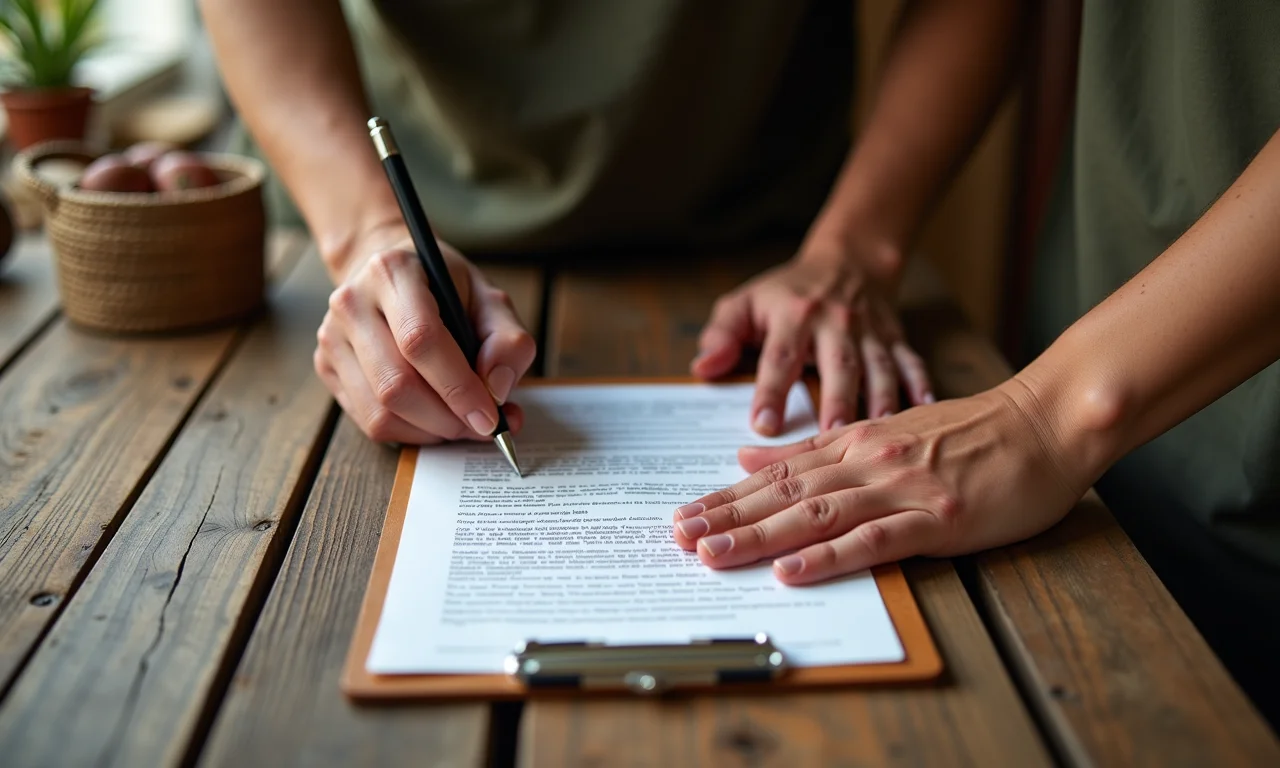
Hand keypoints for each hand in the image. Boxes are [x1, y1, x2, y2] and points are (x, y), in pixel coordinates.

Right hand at [314, 225, 536, 443]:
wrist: (391, 274)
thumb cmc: (445, 288)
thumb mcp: (489, 299)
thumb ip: (507, 341)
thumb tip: (497, 390)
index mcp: (392, 272)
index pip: (420, 340)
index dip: (458, 387)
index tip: (490, 416)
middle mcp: (352, 303)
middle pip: (395, 385)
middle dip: (446, 419)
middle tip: (481, 426)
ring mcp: (332, 337)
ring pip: (379, 412)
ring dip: (429, 431)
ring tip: (461, 423)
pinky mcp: (326, 366)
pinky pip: (368, 421)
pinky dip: (410, 433)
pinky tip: (434, 420)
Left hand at [671, 382, 1088, 583]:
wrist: (1045, 421)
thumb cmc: (971, 432)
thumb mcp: (884, 430)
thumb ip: (817, 447)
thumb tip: (751, 458)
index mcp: (853, 442)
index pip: (775, 473)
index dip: (726, 497)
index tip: (685, 516)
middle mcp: (867, 460)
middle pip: (783, 493)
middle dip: (727, 517)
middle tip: (679, 538)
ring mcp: (901, 488)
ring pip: (815, 513)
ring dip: (760, 536)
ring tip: (714, 554)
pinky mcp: (936, 517)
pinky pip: (873, 540)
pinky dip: (830, 557)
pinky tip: (793, 571)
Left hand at [693, 247, 932, 434]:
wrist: (846, 261)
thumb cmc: (785, 294)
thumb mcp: (744, 304)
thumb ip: (721, 335)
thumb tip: (703, 367)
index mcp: (793, 314)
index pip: (779, 356)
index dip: (771, 390)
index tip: (764, 425)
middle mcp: (835, 321)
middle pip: (837, 365)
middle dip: (835, 403)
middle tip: (830, 442)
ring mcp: (870, 331)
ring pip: (878, 368)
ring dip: (879, 402)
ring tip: (876, 439)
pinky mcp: (895, 339)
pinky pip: (911, 362)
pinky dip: (920, 385)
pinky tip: (924, 411)